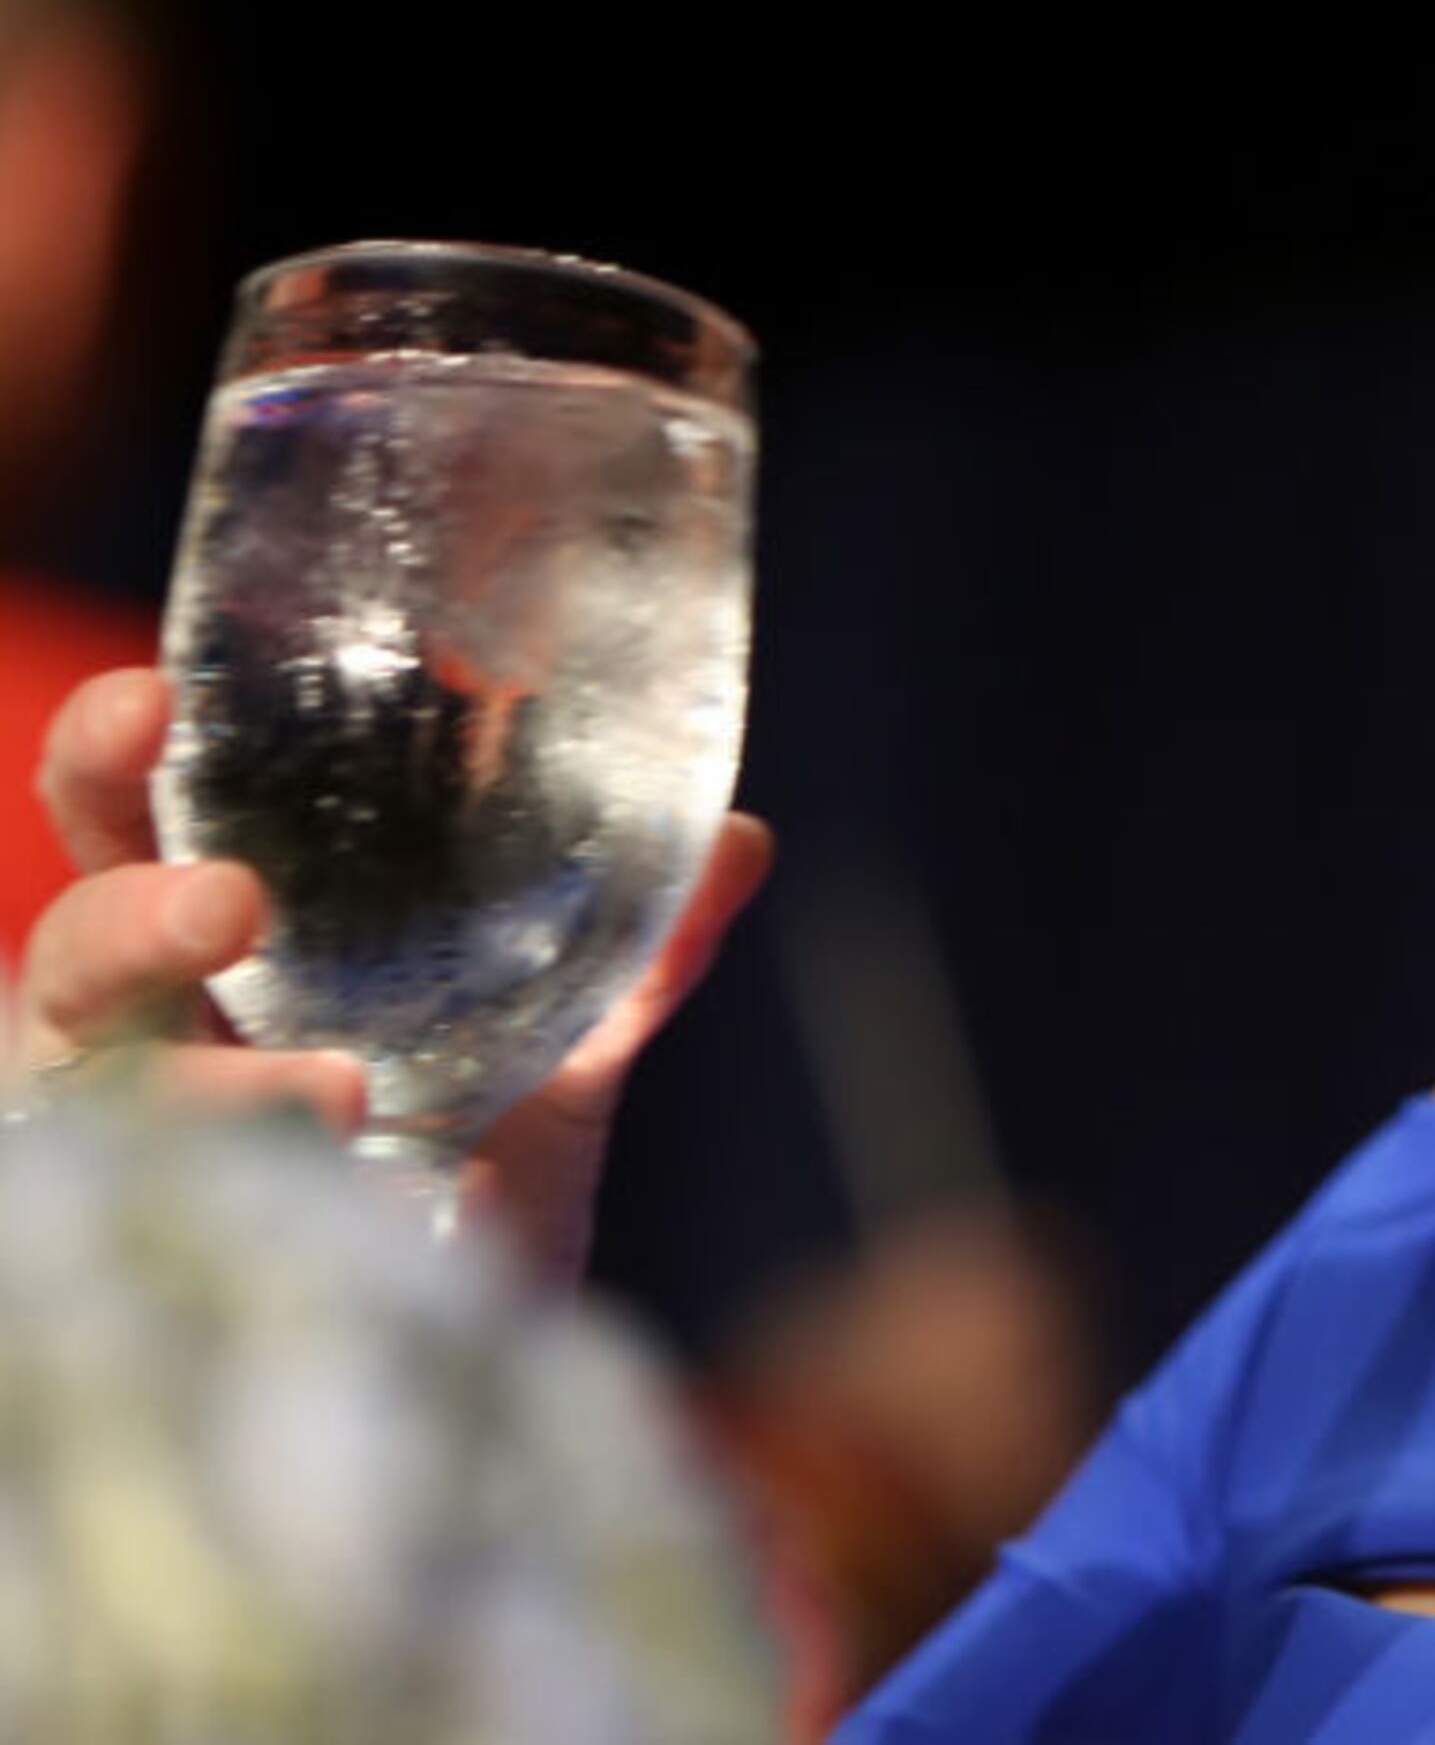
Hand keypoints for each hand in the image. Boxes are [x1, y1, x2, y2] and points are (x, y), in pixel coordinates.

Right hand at [16, 667, 771, 1284]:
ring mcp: (140, 1172)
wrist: (498, 1358)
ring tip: (331, 1092)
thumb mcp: (565, 1048)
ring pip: (98, 1110)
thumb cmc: (481, 1175)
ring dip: (205, 1091)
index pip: (124, 827)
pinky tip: (380, 1214)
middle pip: (71, 959)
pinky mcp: (175, 1276)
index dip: (110, 762)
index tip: (157, 699)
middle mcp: (150, 1050)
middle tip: (229, 904)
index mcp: (219, 953)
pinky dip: (271, 1219)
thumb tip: (740, 839)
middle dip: (128, 916)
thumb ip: (644, 948)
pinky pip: (166, 1244)